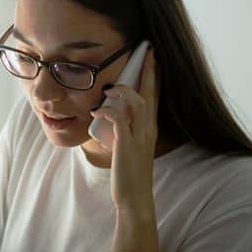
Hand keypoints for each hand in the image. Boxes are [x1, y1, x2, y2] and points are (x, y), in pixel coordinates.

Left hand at [90, 49, 157, 217]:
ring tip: (109, 89)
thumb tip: (112, 118)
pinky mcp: (126, 145)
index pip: (154, 98)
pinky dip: (108, 111)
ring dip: (122, 91)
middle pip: (150, 94)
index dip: (153, 78)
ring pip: (137, 103)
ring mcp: (139, 137)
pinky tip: (97, 111)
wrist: (134, 198)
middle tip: (147, 53)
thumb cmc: (129, 174)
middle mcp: (148, 130)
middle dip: (148, 72)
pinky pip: (118, 119)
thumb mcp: (129, 147)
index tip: (152, 60)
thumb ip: (124, 131)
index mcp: (149, 130)